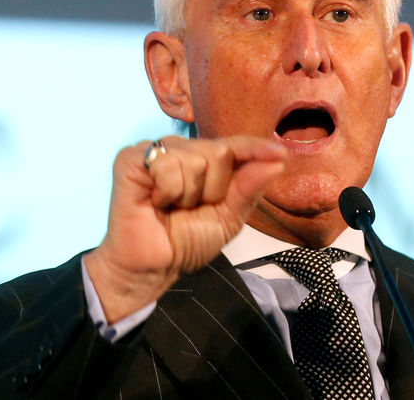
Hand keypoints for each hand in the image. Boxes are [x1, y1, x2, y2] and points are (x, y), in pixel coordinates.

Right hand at [85, 135, 285, 321]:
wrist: (152, 267)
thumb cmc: (186, 241)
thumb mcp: (228, 218)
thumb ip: (249, 188)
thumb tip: (278, 161)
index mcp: (205, 161)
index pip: (235, 146)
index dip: (256, 148)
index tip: (281, 154)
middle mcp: (181, 149)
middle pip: (219, 152)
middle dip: (213, 189)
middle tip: (191, 209)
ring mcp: (156, 151)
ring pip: (195, 159)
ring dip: (188, 195)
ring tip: (171, 207)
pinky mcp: (131, 158)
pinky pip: (167, 165)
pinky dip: (167, 191)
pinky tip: (155, 202)